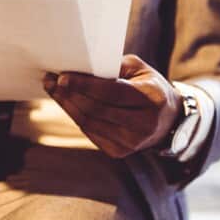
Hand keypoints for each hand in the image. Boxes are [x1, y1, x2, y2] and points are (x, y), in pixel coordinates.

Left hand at [43, 54, 180, 158]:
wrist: (167, 121)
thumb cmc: (149, 87)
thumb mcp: (139, 70)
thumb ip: (113, 67)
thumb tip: (79, 68)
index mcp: (152, 99)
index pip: (112, 92)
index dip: (84, 85)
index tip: (62, 77)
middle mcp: (143, 124)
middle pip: (97, 109)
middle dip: (70, 94)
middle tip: (51, 81)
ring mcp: (131, 142)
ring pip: (89, 123)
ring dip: (67, 106)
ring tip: (54, 90)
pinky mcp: (119, 152)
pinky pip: (90, 132)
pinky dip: (76, 116)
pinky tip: (67, 103)